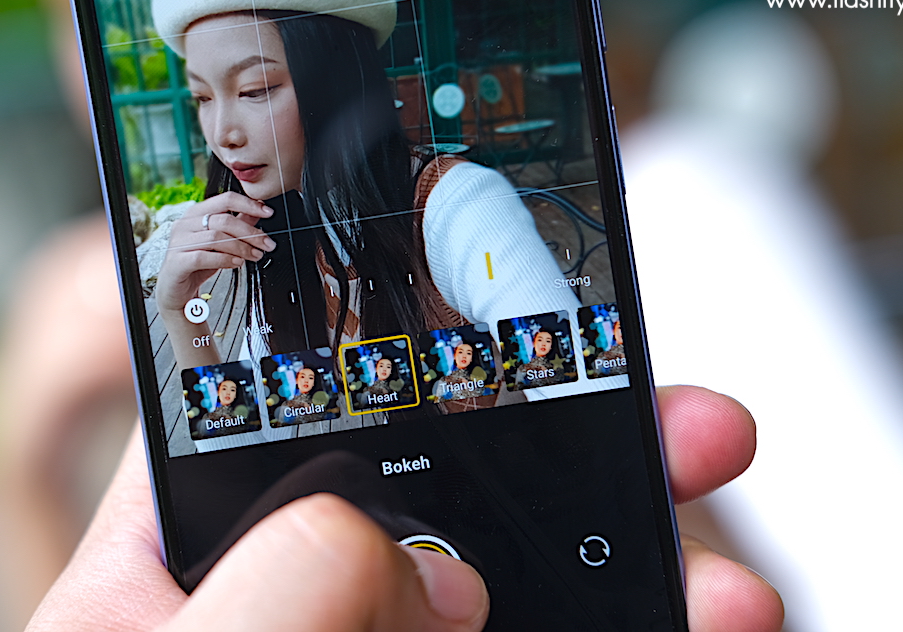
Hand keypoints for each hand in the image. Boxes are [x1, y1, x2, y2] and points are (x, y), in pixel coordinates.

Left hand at [26, 386, 782, 631]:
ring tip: (721, 551)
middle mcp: (297, 605)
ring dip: (636, 550)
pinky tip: (714, 626)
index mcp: (181, 567)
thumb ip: (274, 594)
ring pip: (522, 585)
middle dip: (558, 439)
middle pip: (431, 489)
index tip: (480, 303)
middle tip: (673, 417)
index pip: (263, 417)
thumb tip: (421, 563)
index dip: (361, 351)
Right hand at [154, 192, 276, 314]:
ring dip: (241, 247)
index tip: (268, 212)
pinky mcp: (177, 261)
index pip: (225, 200)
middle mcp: (184, 224)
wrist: (175, 290)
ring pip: (216, 237)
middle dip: (251, 233)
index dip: (249, 204)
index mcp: (196, 214)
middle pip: (224, 220)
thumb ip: (237, 225)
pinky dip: (224, 259)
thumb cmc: (196, 265)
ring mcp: (178, 242)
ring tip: (254, 255)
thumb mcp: (221, 243)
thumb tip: (257, 211)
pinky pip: (204, 257)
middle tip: (266, 244)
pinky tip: (236, 263)